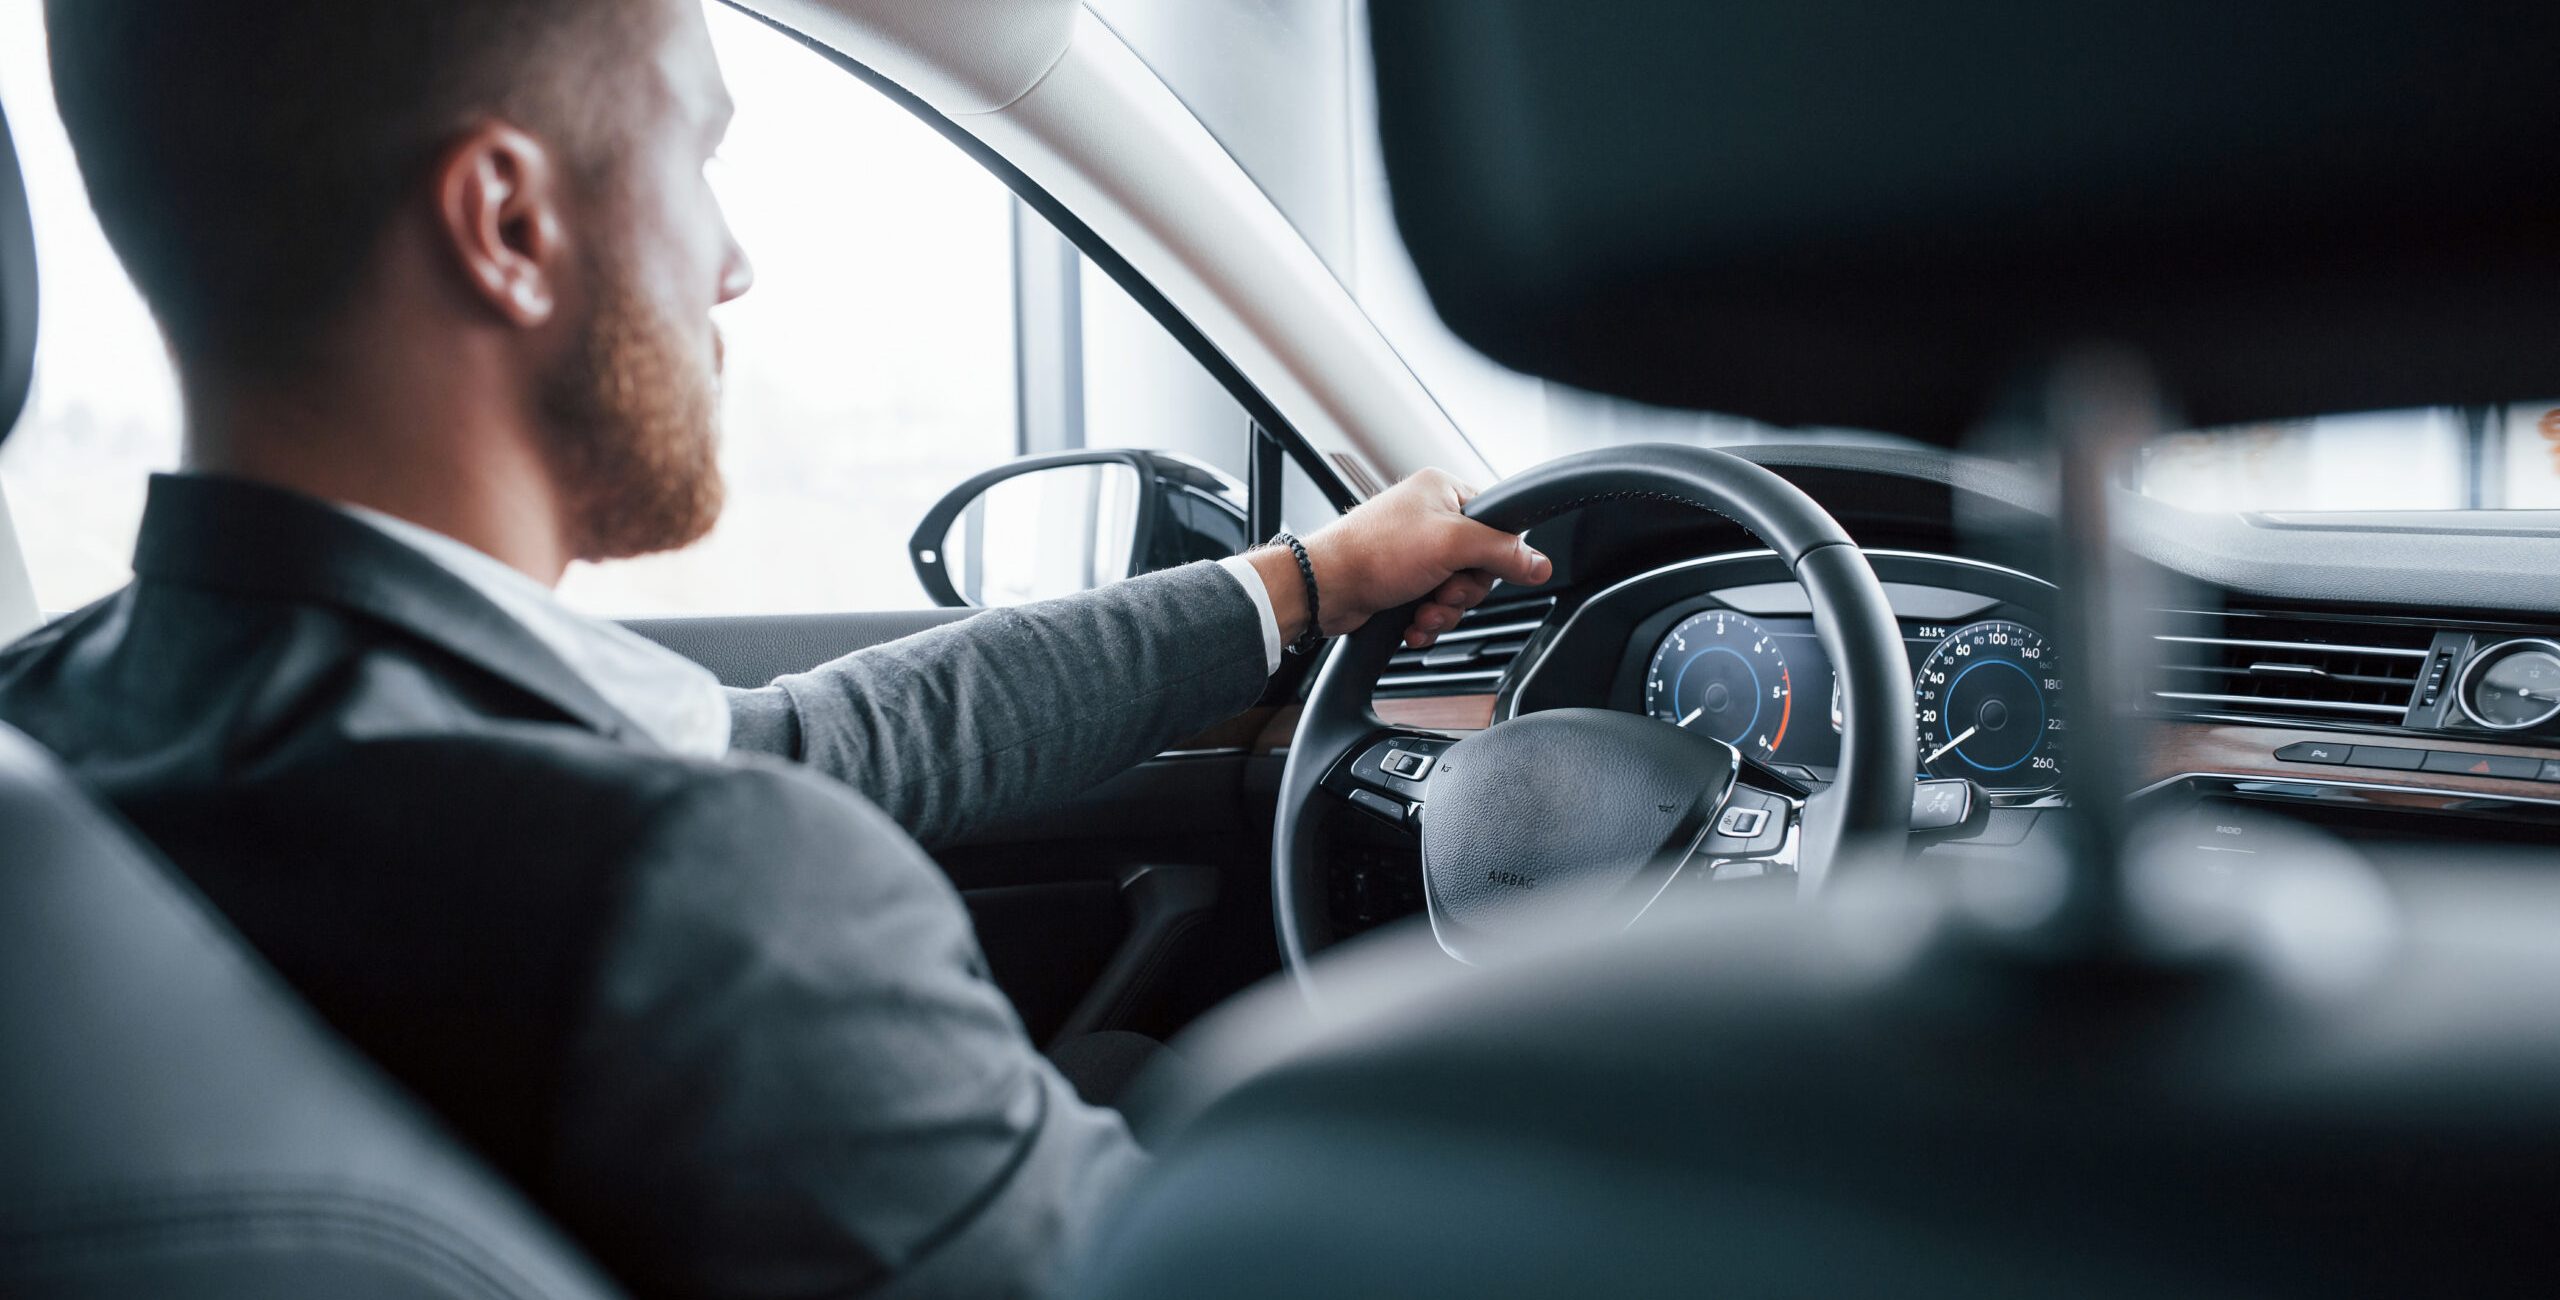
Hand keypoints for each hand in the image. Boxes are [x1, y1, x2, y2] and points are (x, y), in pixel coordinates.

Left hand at [1247, 469, 1551, 650]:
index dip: (1494, 554)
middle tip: (1442, 590)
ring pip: (1459, 590)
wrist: (1325, 588)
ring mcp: (1416, 551)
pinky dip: (1427, 619)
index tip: (1481, 569)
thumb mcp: (1451, 544)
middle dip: (1462, 590)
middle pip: (1480, 564)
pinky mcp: (1403, 581)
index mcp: (1444, 491)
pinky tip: (1412, 623)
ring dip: (1444, 609)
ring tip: (1422, 611)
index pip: (1497, 523)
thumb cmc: (1372, 552)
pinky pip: (1435, 605)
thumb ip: (1502, 551)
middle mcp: (1430, 517)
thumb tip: (1540, 563)